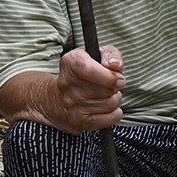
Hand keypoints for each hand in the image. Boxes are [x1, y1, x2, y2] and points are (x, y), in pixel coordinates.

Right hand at [8, 45, 123, 133]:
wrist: (57, 97)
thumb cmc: (84, 73)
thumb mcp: (97, 55)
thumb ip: (110, 55)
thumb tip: (115, 65)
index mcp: (70, 63)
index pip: (88, 69)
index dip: (109, 75)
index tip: (119, 78)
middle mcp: (67, 84)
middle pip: (105, 89)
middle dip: (114, 87)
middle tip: (109, 85)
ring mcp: (71, 105)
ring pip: (110, 104)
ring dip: (114, 99)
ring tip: (105, 95)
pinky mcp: (78, 121)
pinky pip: (109, 119)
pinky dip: (114, 114)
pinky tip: (106, 107)